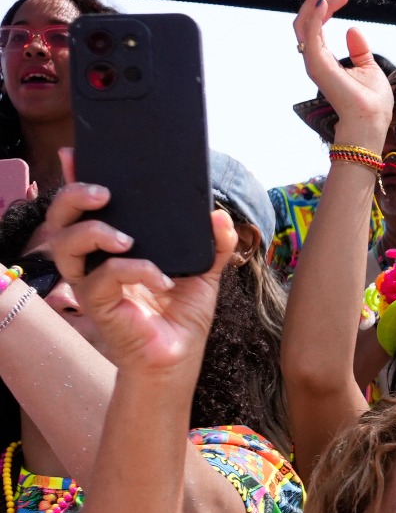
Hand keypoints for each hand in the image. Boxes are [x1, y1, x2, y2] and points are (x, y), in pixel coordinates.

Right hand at [47, 186, 232, 375]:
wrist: (178, 357)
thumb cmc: (181, 315)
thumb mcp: (203, 273)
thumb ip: (213, 244)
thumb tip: (218, 214)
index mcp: (111, 246)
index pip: (85, 208)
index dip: (75, 180)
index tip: (76, 155)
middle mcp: (93, 260)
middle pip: (60, 219)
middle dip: (73, 197)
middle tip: (103, 193)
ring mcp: (90, 281)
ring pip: (66, 245)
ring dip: (94, 232)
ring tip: (127, 238)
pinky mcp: (97, 304)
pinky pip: (104, 277)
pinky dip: (135, 271)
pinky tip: (162, 281)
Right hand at [293, 0, 393, 149]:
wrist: (371, 121)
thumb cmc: (372, 102)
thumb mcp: (369, 68)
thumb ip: (359, 50)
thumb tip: (353, 29)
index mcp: (325, 59)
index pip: (317, 26)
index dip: (326, 8)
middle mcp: (315, 59)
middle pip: (306, 22)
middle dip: (317, 1)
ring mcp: (314, 61)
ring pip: (302, 24)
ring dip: (314, 4)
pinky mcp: (317, 64)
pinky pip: (310, 33)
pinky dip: (315, 16)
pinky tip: (324, 3)